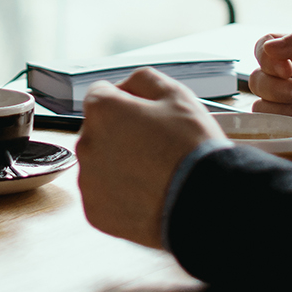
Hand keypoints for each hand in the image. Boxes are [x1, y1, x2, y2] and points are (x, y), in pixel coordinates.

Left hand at [76, 68, 221, 248]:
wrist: (204, 203)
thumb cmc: (191, 148)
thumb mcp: (176, 94)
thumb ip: (142, 79)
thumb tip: (125, 87)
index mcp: (102, 110)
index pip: (101, 94)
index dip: (126, 102)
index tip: (145, 116)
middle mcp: (87, 144)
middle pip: (98, 131)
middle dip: (120, 134)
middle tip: (154, 146)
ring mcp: (89, 181)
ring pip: (99, 165)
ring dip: (118, 165)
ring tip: (154, 174)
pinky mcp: (95, 212)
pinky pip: (103, 196)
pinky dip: (120, 195)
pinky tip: (146, 194)